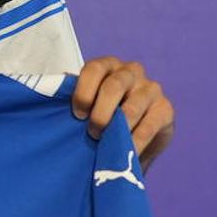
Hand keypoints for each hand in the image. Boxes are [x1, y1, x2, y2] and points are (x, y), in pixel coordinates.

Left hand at [71, 56, 173, 171]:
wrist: (133, 135)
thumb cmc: (100, 116)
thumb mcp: (87, 105)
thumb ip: (75, 101)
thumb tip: (50, 102)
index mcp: (107, 65)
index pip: (94, 69)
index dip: (83, 92)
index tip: (77, 115)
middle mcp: (130, 71)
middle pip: (114, 86)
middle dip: (100, 113)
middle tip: (92, 133)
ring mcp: (151, 88)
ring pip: (133, 106)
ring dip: (118, 128)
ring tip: (108, 144)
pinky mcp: (165, 108)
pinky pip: (150, 125)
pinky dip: (136, 141)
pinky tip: (126, 152)